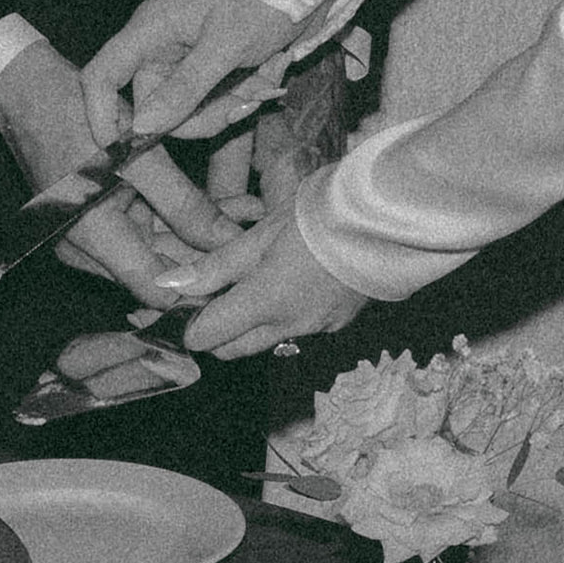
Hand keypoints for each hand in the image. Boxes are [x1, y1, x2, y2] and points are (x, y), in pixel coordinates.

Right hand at [0, 35, 241, 306]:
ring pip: (162, 247)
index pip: (156, 288)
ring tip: (257, 217)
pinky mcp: (104, 219)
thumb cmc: (73, 112)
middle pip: (162, 270)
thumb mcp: (136, 152)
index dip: (202, 290)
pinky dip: (187, 218)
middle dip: (213, 257)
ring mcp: (95, 236)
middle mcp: (89, 249)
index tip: (248, 279)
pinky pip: (152, 227)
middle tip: (264, 244)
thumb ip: (184, 202)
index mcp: (92, 237)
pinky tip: (232, 206)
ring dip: (207, 235)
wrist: (28, 91)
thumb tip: (230, 242)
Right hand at [82, 0, 301, 144]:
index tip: (120, 151)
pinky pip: (204, 108)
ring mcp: (175, 65)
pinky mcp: (196, 76)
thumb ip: (184, 88)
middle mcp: (154, 49)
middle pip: (152, 109)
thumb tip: (143, 127)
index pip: (100, 76)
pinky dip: (233, 103)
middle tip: (243, 103)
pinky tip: (259, 83)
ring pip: (183, 116)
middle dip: (200, 118)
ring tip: (260, 85)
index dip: (99, 115)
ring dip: (224, 110)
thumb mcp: (226, 46)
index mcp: (148, 30)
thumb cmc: (260, 3)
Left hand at [157, 208, 368, 358]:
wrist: (392, 215)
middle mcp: (290, 326)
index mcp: (266, 302)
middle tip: (210, 296)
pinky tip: (291, 283)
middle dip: (215, 332)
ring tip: (253, 281)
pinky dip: (284, 316)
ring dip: (250, 324)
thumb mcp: (262, 233)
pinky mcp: (341, 322)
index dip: (189, 324)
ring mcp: (319, 328)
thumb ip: (217, 266)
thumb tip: (171, 286)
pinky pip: (299, 329)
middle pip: (234, 349)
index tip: (185, 303)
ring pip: (267, 340)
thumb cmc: (321, 213)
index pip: (209, 337)